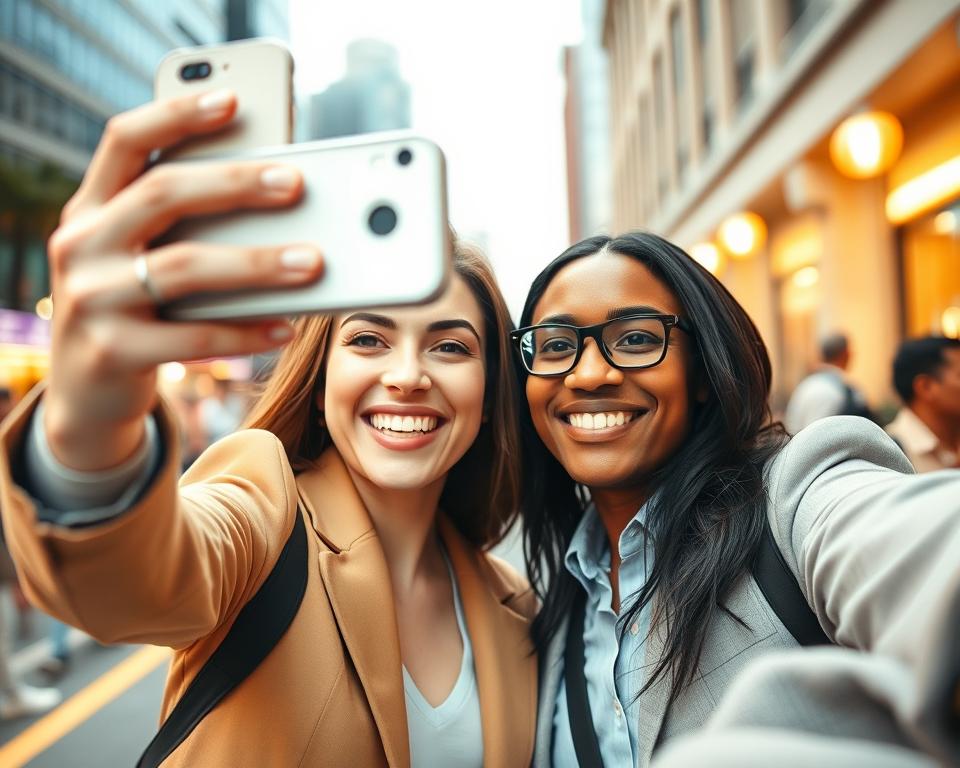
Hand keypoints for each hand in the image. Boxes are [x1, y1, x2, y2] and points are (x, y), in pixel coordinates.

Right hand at [44, 91, 323, 470]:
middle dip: (236, 184)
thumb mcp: (140, 258)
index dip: (176, 114)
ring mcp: (90, 299)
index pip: (125, 141)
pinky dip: (246, 331)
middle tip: (297, 183)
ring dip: (256, 263)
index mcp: (90, 208)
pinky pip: (193, 336)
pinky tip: (287, 327)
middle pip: (163, 194)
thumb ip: (182, 226)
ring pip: (183, 266)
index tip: (233, 98)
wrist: (87, 395)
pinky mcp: (112, 351)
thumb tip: (276, 197)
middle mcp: (80, 244)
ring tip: (312, 262)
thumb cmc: (135, 310)